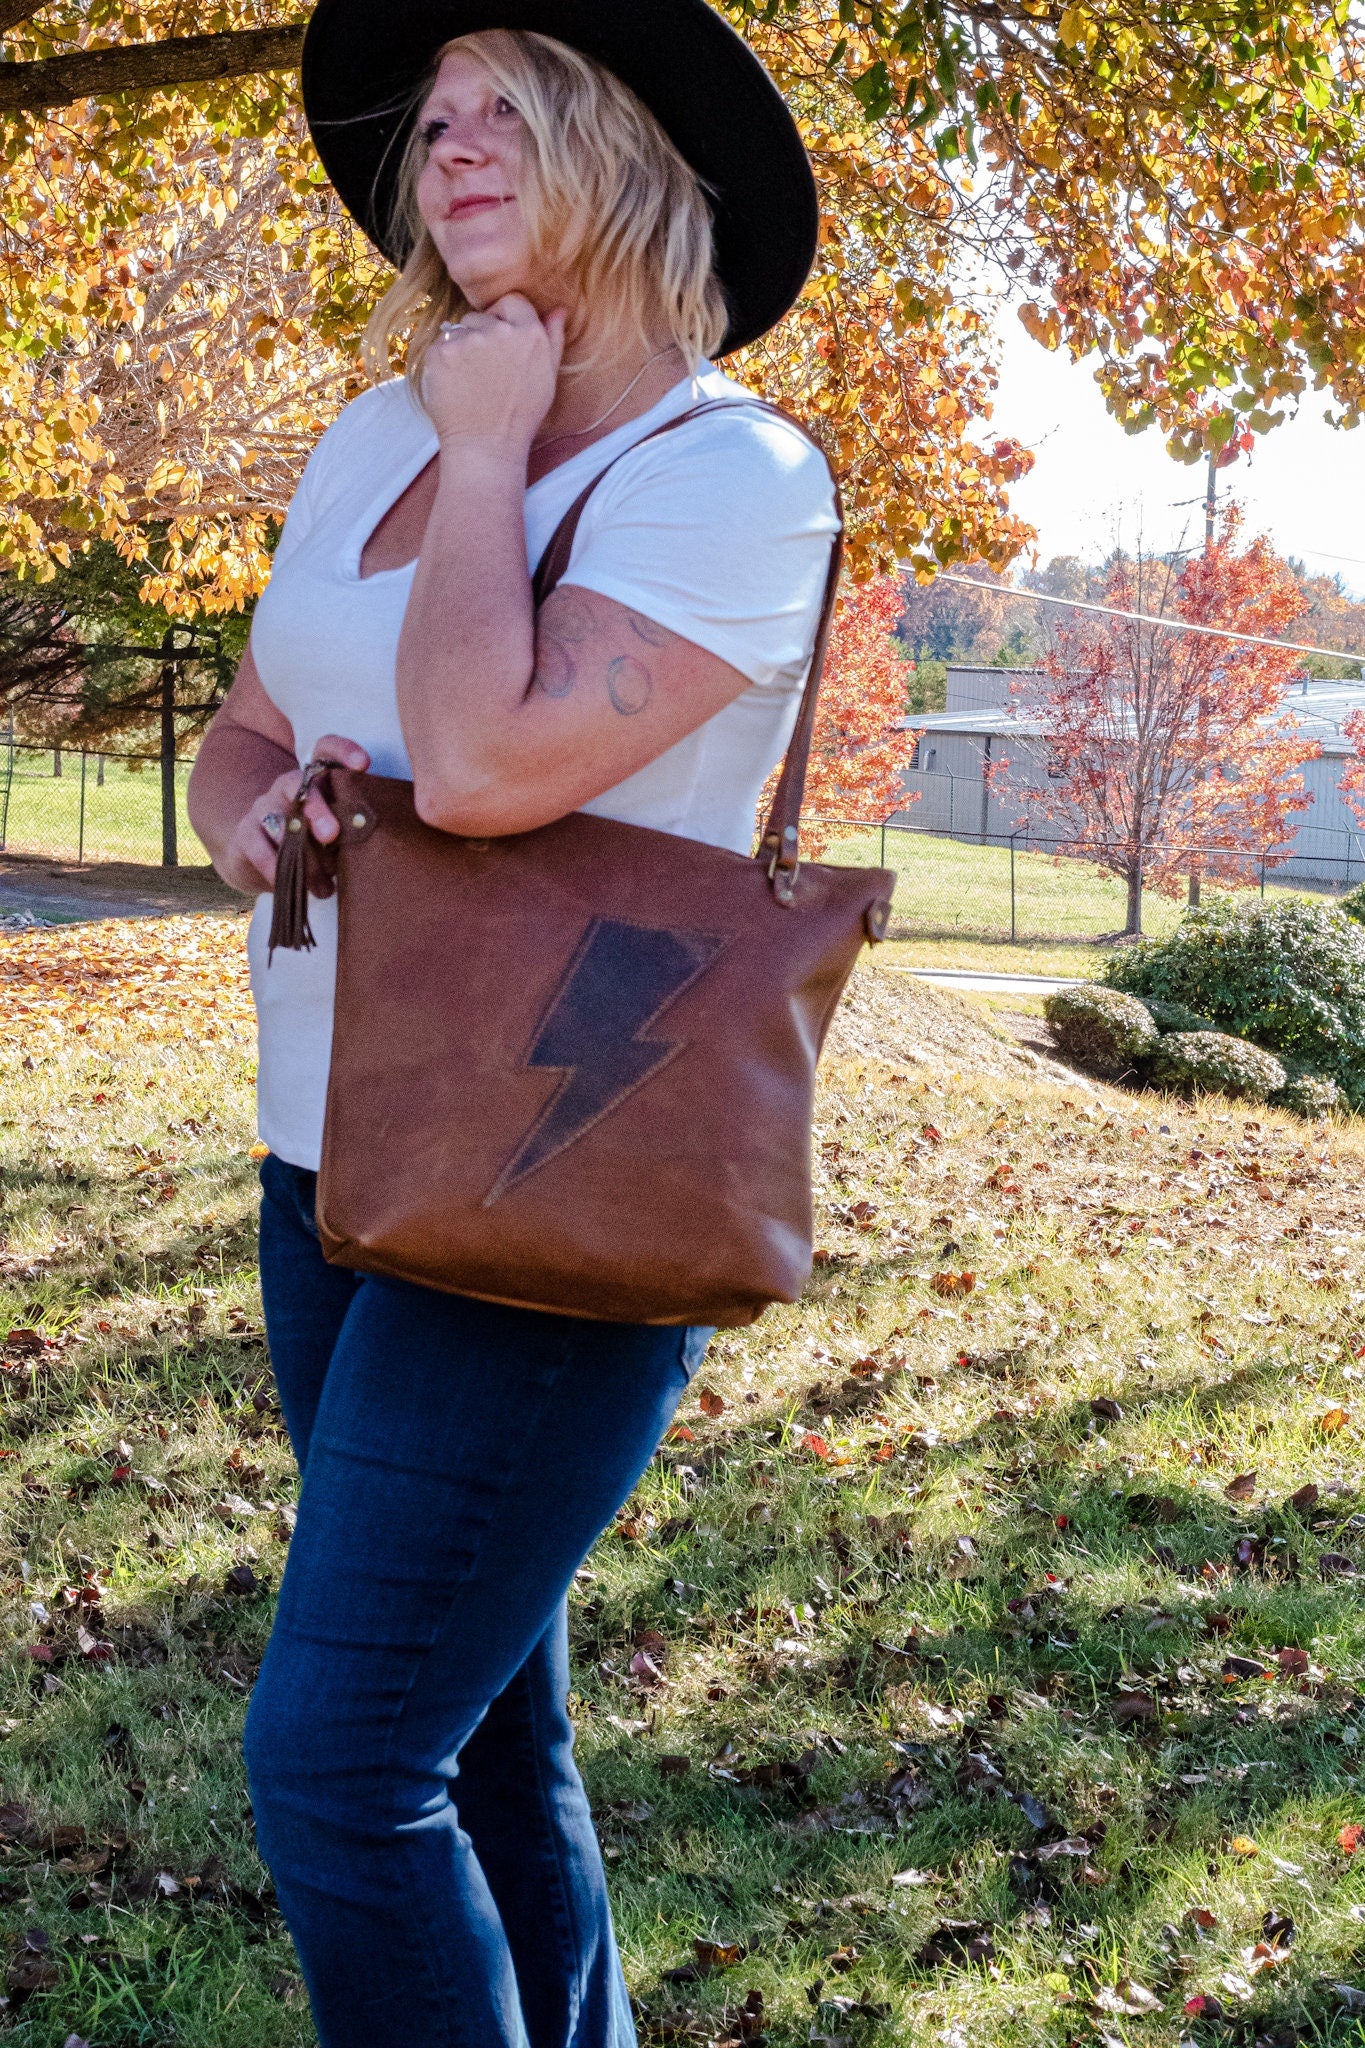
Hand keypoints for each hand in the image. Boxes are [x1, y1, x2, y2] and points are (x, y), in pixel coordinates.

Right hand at [223, 734, 369, 893]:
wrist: (263, 864)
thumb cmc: (313, 846)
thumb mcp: (335, 836)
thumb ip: (347, 832)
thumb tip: (366, 845)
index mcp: (316, 780)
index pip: (326, 751)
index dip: (344, 751)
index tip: (363, 764)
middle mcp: (288, 786)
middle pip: (302, 785)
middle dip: (317, 809)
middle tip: (331, 835)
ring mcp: (264, 806)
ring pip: (281, 821)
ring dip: (301, 853)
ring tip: (322, 884)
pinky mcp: (245, 832)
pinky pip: (259, 847)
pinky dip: (275, 867)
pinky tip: (288, 883)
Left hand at [422, 295, 565, 453]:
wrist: (486, 447)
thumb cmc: (520, 417)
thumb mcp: (547, 378)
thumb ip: (553, 338)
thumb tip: (559, 308)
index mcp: (529, 334)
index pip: (512, 301)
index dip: (505, 318)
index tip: (503, 344)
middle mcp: (499, 331)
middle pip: (482, 315)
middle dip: (482, 335)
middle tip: (487, 371)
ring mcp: (468, 340)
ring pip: (459, 329)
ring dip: (462, 348)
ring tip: (471, 381)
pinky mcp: (441, 352)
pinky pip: (440, 345)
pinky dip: (444, 363)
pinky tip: (456, 386)